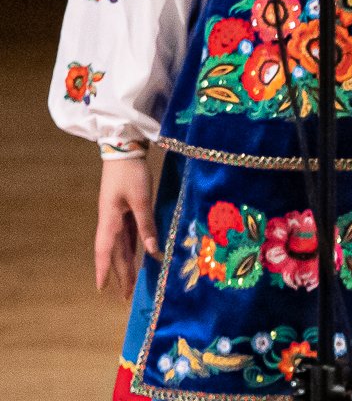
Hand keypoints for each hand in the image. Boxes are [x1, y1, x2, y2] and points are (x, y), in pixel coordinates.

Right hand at [96, 158, 157, 298]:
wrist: (124, 151)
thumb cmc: (131, 174)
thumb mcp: (141, 199)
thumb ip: (147, 225)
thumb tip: (152, 252)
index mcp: (110, 221)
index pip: (105, 252)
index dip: (104, 271)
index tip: (102, 290)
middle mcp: (111, 222)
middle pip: (115, 253)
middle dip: (120, 275)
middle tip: (125, 297)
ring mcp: (117, 217)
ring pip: (121, 246)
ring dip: (126, 264)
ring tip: (131, 283)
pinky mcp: (125, 210)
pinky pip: (128, 235)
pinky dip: (133, 248)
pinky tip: (140, 257)